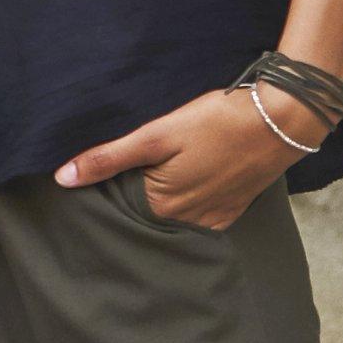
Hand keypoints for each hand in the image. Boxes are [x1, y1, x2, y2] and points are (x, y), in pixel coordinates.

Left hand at [51, 81, 325, 228]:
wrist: (280, 120)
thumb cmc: (216, 121)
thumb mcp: (158, 134)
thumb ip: (110, 157)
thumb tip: (62, 179)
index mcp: (162, 205)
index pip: (122, 199)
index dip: (116, 176)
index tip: (117, 156)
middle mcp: (186, 222)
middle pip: (149, 204)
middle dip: (141, 182)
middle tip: (151, 151)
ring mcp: (212, 218)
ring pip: (176, 206)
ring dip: (171, 187)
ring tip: (178, 156)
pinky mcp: (232, 210)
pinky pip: (201, 207)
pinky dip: (195, 191)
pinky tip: (199, 167)